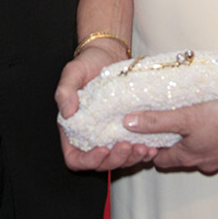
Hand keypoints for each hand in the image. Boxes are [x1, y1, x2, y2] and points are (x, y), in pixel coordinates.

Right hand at [55, 42, 157, 172]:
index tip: (102, 148)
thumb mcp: (73, 72)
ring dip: (131, 159)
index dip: (88, 160)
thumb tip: (66, 112)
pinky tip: (152, 147)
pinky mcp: (127, 132)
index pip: (75, 158)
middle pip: (100, 164)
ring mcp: (110, 137)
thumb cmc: (88, 63)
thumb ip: (65, 91)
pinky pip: (133, 151)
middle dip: (115, 160)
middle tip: (128, 146)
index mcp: (74, 130)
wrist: (110, 55)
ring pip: (119, 161)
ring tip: (143, 148)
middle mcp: (92, 137)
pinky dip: (142, 153)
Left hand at [125, 98, 217, 174]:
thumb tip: (128, 123)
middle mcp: (204, 163)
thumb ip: (157, 121)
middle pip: (181, 157)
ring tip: (193, 123)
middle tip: (169, 126)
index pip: (161, 161)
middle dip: (173, 145)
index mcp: (188, 156)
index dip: (152, 149)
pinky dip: (215, 141)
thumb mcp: (186, 117)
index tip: (147, 136)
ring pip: (202, 154)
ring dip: (195, 142)